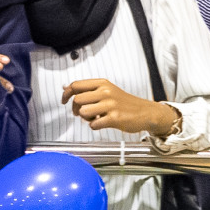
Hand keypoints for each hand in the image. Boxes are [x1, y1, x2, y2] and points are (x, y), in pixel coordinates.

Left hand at [62, 78, 177, 135]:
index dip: (66, 94)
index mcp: (102, 83)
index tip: (63, 101)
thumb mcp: (107, 90)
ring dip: (85, 118)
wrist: (146, 112)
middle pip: (77, 100)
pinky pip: (93, 124)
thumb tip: (66, 88)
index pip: (76, 85)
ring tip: (94, 118)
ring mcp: (110, 105)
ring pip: (83, 112)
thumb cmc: (124, 102)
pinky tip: (102, 123)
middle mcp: (106, 92)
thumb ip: (88, 89)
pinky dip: (95, 126)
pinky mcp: (114, 118)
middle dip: (76, 109)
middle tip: (83, 113)